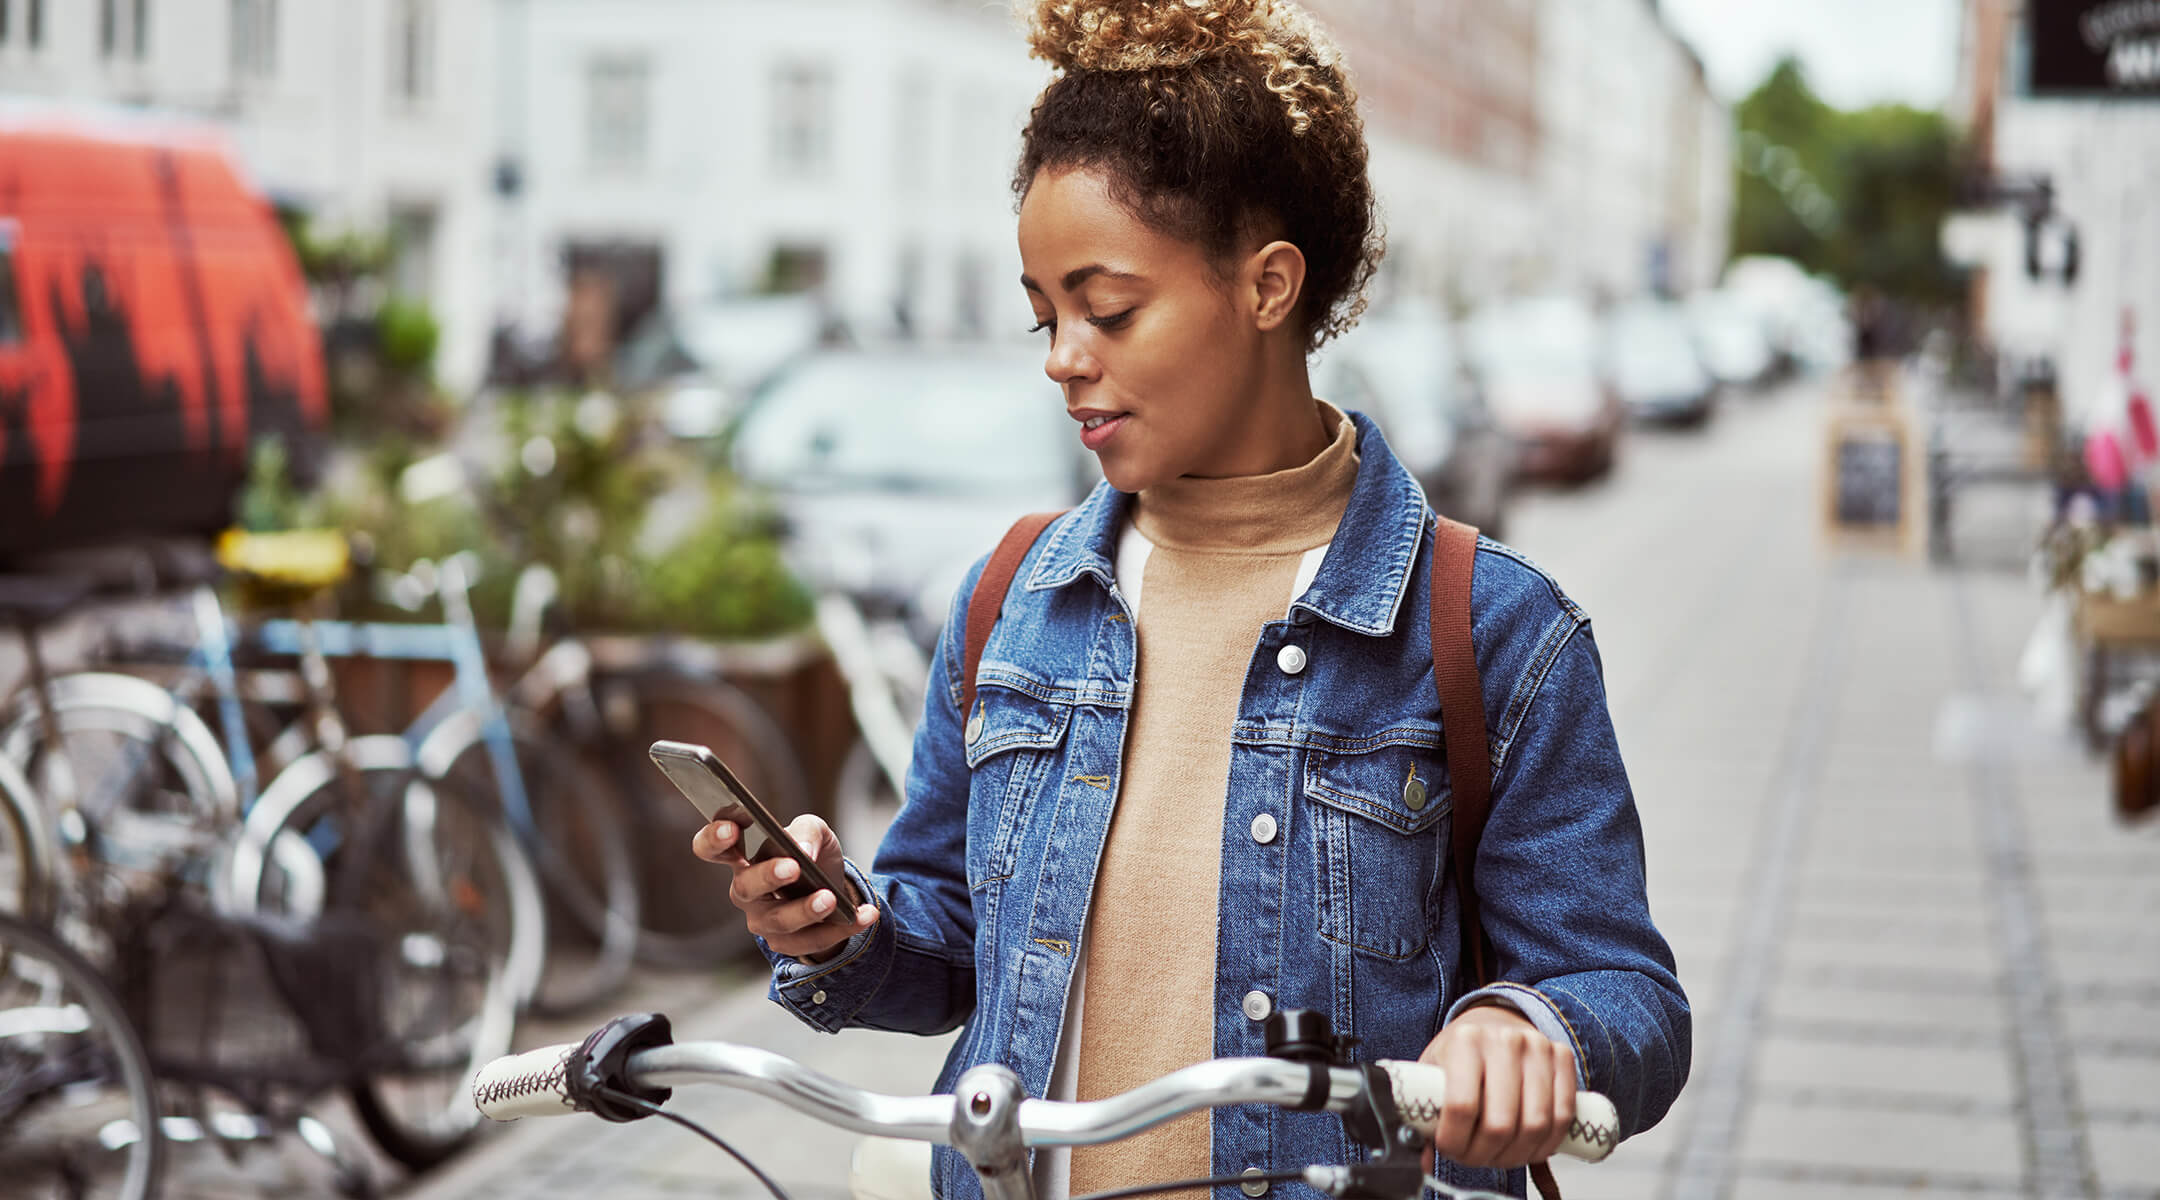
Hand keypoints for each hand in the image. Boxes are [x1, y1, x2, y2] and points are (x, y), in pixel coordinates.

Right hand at [691, 814, 878, 961]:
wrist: (833, 887)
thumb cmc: (811, 852)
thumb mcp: (814, 831)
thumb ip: (805, 831)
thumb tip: (802, 850)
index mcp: (742, 856)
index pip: (712, 848)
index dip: (714, 839)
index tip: (731, 829)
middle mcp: (745, 890)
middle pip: (746, 886)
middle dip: (768, 876)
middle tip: (793, 867)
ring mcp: (763, 920)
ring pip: (779, 920)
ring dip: (806, 910)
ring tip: (830, 899)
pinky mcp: (787, 942)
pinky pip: (811, 940)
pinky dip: (842, 927)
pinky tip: (866, 915)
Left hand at [1419, 1004, 1576, 1172]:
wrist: (1493, 1022)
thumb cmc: (1462, 1053)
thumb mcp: (1434, 1073)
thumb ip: (1427, 1114)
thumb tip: (1423, 1159)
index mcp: (1464, 1041)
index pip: (1461, 1106)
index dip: (1455, 1141)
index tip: (1449, 1149)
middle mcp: (1504, 1040)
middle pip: (1500, 1123)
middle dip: (1486, 1155)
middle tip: (1476, 1158)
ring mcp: (1537, 1047)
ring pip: (1535, 1125)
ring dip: (1517, 1154)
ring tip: (1501, 1155)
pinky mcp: (1562, 1057)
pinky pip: (1563, 1115)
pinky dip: (1547, 1144)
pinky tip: (1529, 1147)